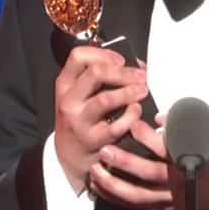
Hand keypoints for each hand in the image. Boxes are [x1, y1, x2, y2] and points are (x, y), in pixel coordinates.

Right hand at [53, 46, 148, 193]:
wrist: (68, 155)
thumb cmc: (81, 118)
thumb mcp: (79, 96)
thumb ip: (100, 79)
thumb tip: (136, 66)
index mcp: (65, 84)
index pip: (77, 56)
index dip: (102, 53)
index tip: (120, 60)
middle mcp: (69, 100)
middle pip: (96, 73)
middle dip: (123, 72)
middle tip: (140, 76)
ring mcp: (79, 121)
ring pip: (105, 99)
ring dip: (129, 92)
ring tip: (143, 90)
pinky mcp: (92, 140)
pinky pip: (116, 126)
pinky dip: (131, 116)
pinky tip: (136, 112)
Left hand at [90, 113, 208, 209]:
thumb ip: (187, 124)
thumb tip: (160, 117)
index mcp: (191, 159)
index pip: (167, 148)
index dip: (147, 136)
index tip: (132, 123)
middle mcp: (178, 180)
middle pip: (149, 173)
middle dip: (125, 162)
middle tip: (105, 150)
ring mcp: (169, 196)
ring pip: (138, 195)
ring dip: (114, 184)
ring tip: (95, 170)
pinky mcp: (162, 206)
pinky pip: (135, 206)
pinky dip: (115, 197)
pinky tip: (99, 186)